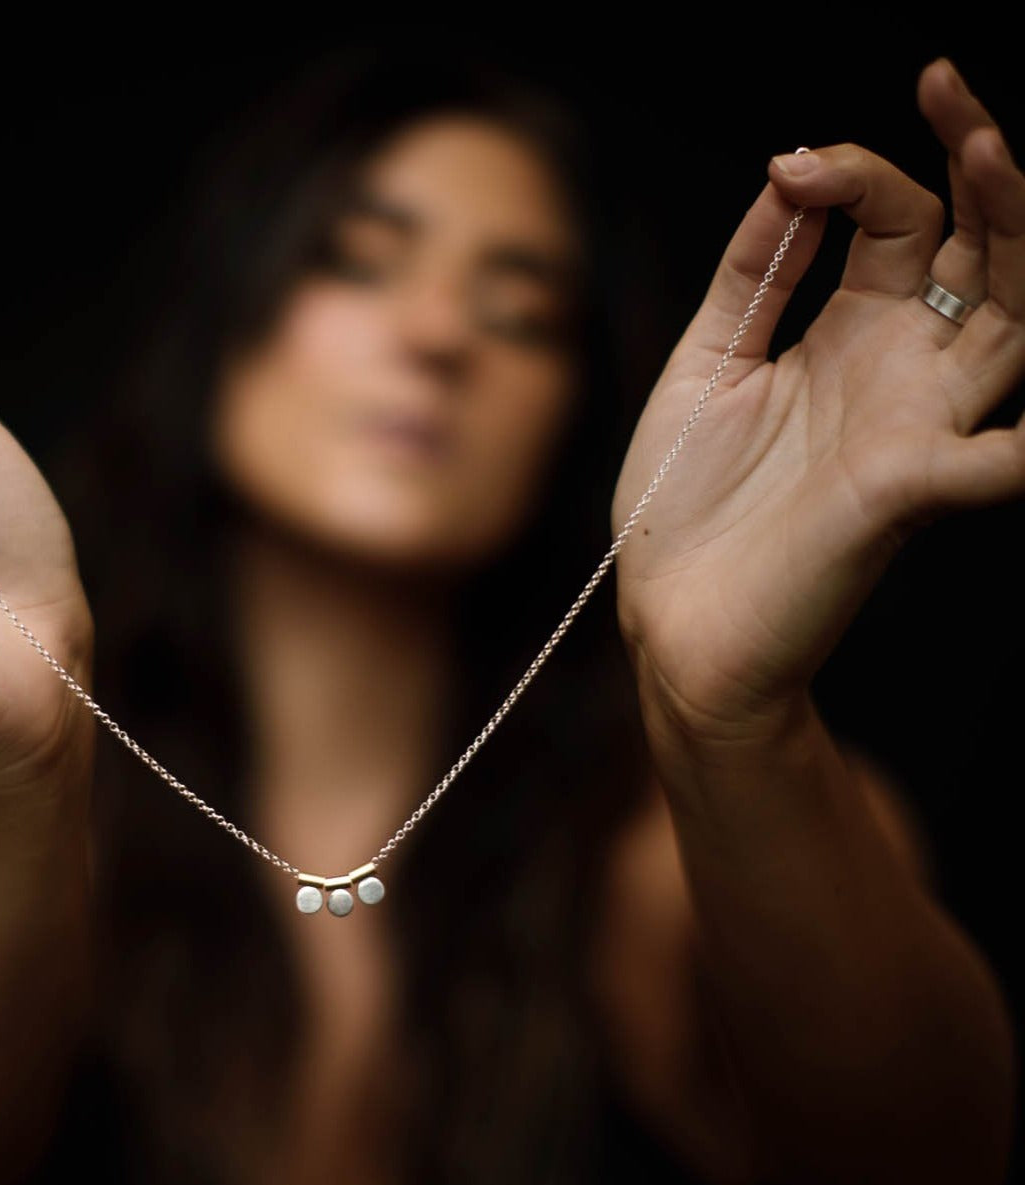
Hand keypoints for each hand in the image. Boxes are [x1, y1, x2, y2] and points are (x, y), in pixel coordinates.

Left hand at [611, 58, 1023, 743]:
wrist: (668, 616)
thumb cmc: (682, 503)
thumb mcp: (704, 366)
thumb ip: (750, 276)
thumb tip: (791, 168)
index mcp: (850, 337)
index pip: (896, 222)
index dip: (856, 173)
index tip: (793, 165)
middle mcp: (900, 375)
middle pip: (983, 254)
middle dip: (979, 169)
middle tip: (948, 94)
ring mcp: (914, 431)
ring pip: (1013, 323)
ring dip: (1015, 243)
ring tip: (991, 157)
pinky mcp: (904, 492)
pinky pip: (997, 461)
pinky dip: (1020, 442)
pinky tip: (1020, 420)